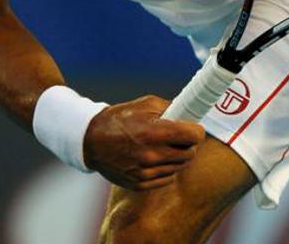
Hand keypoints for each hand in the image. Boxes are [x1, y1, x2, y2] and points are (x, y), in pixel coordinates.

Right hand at [84, 94, 205, 190]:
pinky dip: (166, 169)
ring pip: (179, 167)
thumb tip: (190, 113)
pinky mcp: (140, 184)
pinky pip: (167, 178)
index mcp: (154, 132)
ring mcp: (146, 172)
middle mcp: (152, 155)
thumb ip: (171, 108)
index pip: (194, 136)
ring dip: (177, 157)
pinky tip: (157, 158)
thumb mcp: (146, 104)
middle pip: (190, 154)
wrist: (91, 140)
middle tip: (180, 137)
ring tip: (165, 146)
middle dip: (188, 144)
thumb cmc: (120, 119)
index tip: (193, 128)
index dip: (196, 130)